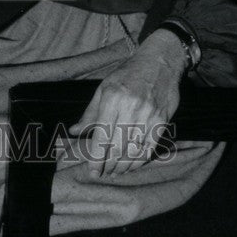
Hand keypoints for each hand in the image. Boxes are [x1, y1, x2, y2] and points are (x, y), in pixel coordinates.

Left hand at [68, 29, 186, 178]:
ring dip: (123, 165)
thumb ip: (90, 112)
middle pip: (117, 147)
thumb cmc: (128, 74)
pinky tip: (132, 164)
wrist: (159, 62)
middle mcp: (131, 107)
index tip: (92, 171)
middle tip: (103, 173)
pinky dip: (140, 160)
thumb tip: (74, 131)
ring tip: (116, 171)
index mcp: (112, 98)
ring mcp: (148, 115)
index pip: (101, 136)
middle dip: (108, 165)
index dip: (96, 158)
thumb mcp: (104, 88)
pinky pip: (149, 147)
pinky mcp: (162, 120)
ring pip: (133, 150)